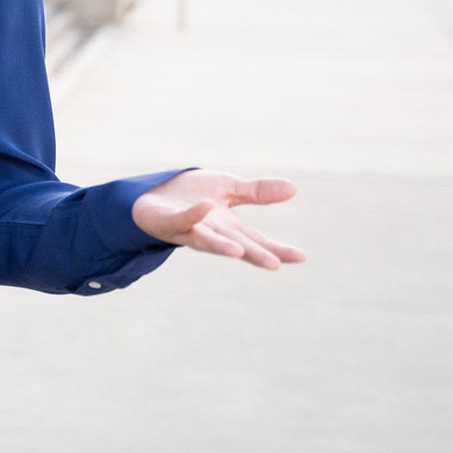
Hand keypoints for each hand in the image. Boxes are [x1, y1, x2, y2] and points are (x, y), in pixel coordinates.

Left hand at [131, 170, 306, 269]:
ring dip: (222, 245)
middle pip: (236, 244)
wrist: (151, 193)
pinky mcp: (167, 221)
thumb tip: (294, 188)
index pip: (257, 240)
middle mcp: (211, 232)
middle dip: (254, 254)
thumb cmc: (190, 195)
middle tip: (275, 264)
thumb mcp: (228, 188)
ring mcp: (188, 229)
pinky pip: (180, 219)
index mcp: (228, 227)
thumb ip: (257, 192)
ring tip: (239, 251)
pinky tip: (205, 207)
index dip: (277, 249)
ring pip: (207, 241)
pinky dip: (192, 214)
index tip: (301, 257)